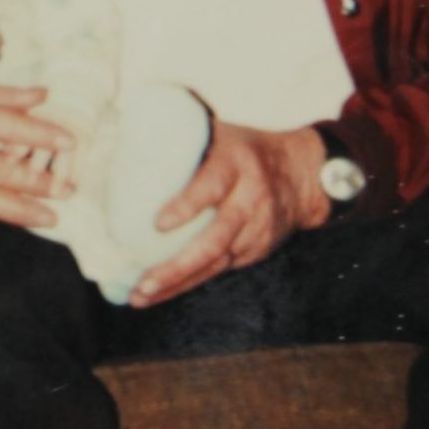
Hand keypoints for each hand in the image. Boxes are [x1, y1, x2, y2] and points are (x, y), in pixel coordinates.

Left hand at [129, 121, 327, 307]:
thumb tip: (128, 140)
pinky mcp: (256, 250)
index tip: (158, 224)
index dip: (187, 206)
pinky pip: (220, 269)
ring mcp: (256, 230)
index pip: (212, 187)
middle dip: (177, 266)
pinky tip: (162, 291)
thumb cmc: (242, 148)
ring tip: (143, 295)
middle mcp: (250, 200)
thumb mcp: (219, 133)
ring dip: (179, 283)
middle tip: (143, 282)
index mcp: (236, 164)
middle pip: (215, 239)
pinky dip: (191, 282)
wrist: (301, 172)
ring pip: (216, 263)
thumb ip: (182, 141)